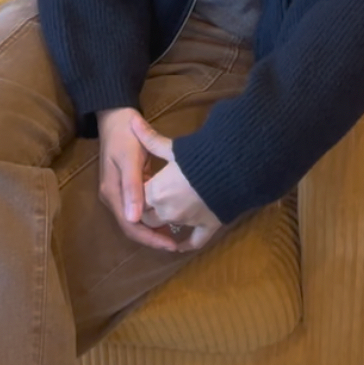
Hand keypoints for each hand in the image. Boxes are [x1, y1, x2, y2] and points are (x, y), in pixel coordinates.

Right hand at [96, 108, 180, 251]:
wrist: (116, 115)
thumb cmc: (125, 135)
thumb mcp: (131, 158)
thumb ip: (132, 188)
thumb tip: (134, 219)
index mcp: (112, 193)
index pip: (130, 225)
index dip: (149, 238)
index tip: (170, 245)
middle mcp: (113, 197)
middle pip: (132, 226)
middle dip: (152, 237)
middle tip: (176, 245)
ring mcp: (119, 191)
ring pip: (136, 218)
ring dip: (153, 228)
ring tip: (175, 235)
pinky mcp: (128, 185)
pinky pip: (140, 206)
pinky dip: (152, 214)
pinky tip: (168, 216)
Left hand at [131, 118, 221, 251]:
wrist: (232, 169)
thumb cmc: (197, 157)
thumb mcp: (172, 148)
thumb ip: (150, 138)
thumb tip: (131, 120)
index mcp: (155, 193)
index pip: (137, 198)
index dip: (139, 192)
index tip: (144, 184)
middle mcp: (167, 211)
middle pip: (148, 217)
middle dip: (149, 209)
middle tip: (154, 198)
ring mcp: (187, 222)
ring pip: (169, 227)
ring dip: (166, 222)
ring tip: (168, 212)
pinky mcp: (206, 227)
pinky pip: (194, 241)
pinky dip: (187, 243)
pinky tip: (182, 244)